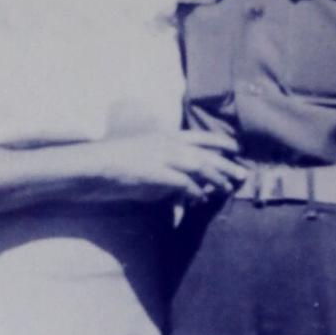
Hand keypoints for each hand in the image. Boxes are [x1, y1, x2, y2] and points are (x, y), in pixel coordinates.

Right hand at [98, 130, 243, 201]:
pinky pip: (183, 183)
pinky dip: (193, 192)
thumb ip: (163, 162)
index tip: (236, 147)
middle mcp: (167, 143)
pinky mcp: (156, 172)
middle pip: (205, 153)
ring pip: (199, 166)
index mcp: (165, 135)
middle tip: (242, 174)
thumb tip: (178, 177)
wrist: (93, 164)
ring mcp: (162, 157)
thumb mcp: (143, 154)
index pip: (200, 136)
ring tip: (226, 189)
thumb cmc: (114, 160)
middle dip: (226, 164)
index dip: (220, 142)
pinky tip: (200, 199)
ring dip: (215, 178)